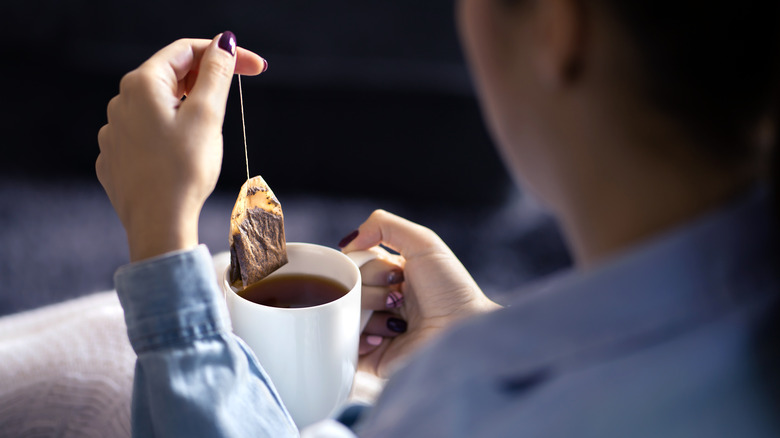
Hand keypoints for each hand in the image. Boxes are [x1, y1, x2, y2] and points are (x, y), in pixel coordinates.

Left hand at [97, 33, 265, 261]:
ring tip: (208, 136)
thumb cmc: (183, 170)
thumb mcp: (207, 115)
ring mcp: (115, 132)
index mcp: (142, 84)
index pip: (187, 51)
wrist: (158, 224)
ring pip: (159, 108)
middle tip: (234, 98)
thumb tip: (224, 44)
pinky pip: (148, 135)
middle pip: (171, 76)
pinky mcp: (117, 158)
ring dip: (187, 110)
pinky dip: (170, 135)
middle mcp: (121, 102)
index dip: (224, 54)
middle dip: (205, 82)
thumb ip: (216, 74)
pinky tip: (183, 155)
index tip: (254, 67)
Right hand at [341, 210, 500, 377]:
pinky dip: (358, 339)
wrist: (463, 335)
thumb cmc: (452, 290)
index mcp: (394, 275)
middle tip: (399, 298)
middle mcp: (383, 301)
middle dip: (373, 289)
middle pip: (349, 286)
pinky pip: (343, 345)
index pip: (358, 262)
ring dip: (369, 314)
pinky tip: (382, 339)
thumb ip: (383, 225)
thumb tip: (347, 241)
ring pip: (344, 313)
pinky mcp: (370, 358)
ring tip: (397, 323)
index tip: (395, 272)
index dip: (369, 265)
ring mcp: (375, 330)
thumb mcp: (424, 243)